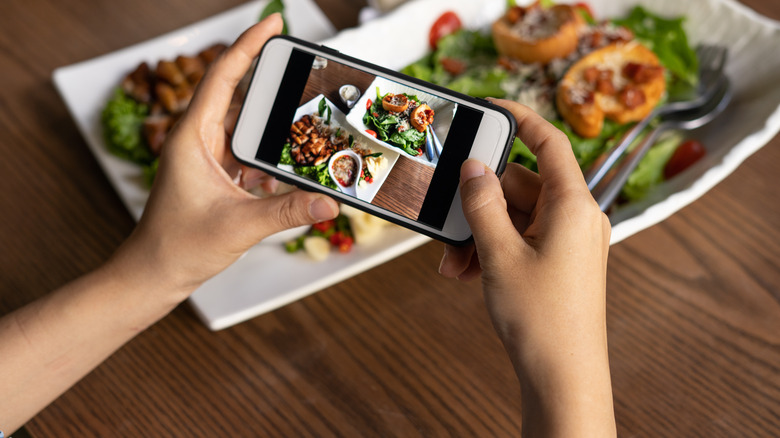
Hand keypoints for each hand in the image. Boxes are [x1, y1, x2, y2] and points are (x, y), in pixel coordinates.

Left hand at [111, 14, 338, 296]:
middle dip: (271, 83)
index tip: (274, 23)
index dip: (248, 45)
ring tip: (303, 122)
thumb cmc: (177, 247)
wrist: (154, 274)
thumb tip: (328, 202)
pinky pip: (247, 152)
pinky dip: (268, 155)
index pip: (223, 77)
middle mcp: (198, 141)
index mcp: (192, 138)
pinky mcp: (216, 176)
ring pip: (244, 126)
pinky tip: (288, 167)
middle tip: (302, 70)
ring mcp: (206, 158)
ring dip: (271, 124)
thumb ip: (287, 211)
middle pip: (238, 95)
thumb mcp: (239, 226)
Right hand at [440, 99, 614, 436]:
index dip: (521, 118)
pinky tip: (468, 270)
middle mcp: (577, 218)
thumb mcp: (500, 254)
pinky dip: (494, 249)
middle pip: (521, 186)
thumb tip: (473, 168)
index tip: (492, 106)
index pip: (550, 143)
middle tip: (450, 220)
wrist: (562, 375)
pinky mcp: (559, 261)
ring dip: (481, 233)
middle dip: (480, 204)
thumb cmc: (543, 319)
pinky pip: (521, 239)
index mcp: (574, 206)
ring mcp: (569, 241)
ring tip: (455, 263)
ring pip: (516, 217)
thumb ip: (483, 205)